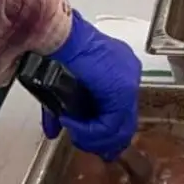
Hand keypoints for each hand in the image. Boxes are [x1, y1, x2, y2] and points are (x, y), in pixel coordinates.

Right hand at [42, 12, 140, 160]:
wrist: (59, 38)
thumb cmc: (57, 52)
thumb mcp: (62, 85)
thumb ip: (62, 108)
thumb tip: (53, 132)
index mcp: (118, 69)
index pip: (120, 110)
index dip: (106, 131)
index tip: (90, 142)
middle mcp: (129, 74)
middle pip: (124, 121)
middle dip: (104, 140)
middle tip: (86, 146)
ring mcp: (129, 82)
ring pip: (120, 127)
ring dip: (95, 138)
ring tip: (75, 134)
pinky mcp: (123, 91)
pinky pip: (111, 124)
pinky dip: (91, 131)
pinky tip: (73, 125)